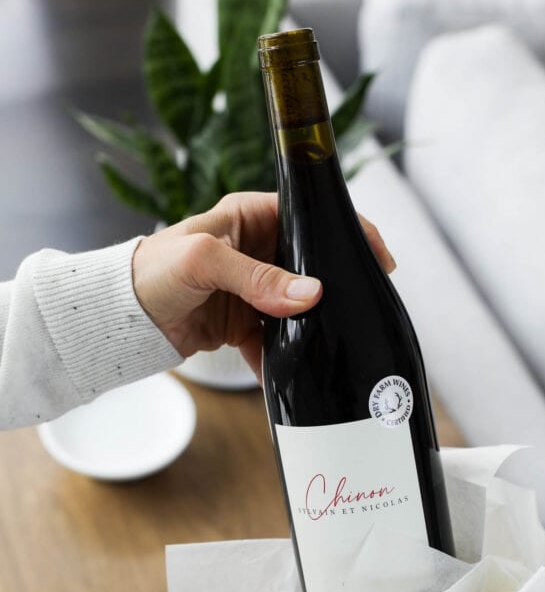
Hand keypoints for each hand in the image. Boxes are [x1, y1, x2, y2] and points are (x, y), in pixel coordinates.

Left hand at [132, 192, 395, 378]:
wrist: (120, 320)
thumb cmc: (151, 271)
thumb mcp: (204, 261)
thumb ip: (258, 277)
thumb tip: (310, 294)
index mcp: (250, 216)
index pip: (311, 216)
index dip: (347, 232)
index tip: (378, 259)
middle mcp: (257, 250)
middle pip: (313, 265)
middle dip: (337, 286)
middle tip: (364, 306)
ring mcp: (254, 289)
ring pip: (300, 306)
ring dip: (315, 326)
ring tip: (339, 343)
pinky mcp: (245, 323)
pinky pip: (277, 341)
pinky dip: (286, 359)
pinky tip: (298, 375)